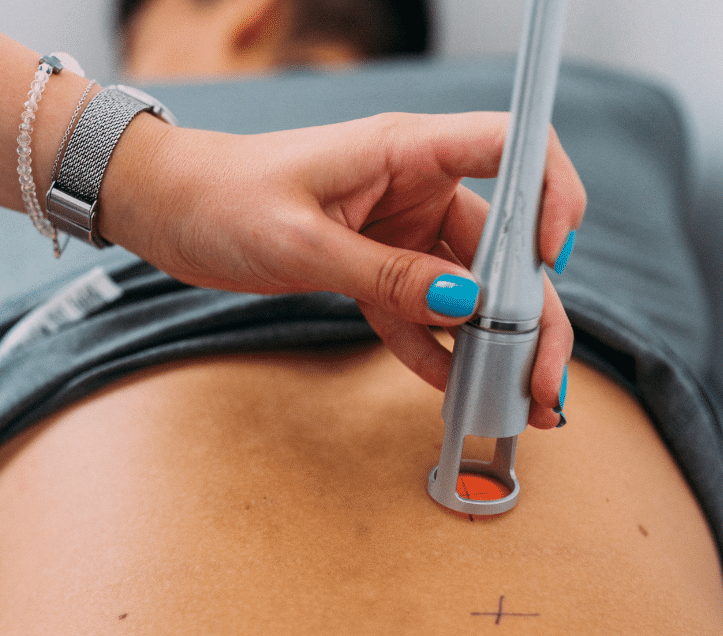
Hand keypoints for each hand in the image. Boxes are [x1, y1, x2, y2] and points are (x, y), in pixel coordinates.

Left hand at [101, 111, 585, 428]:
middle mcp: (414, 187)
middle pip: (504, 244)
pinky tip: (452, 391)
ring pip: (469, 288)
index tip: (555, 258)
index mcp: (405, 150)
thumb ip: (385, 275)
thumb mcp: (302, 241)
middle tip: (545, 379)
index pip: (512, 148)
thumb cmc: (221, 196)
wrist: (167, 210)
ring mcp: (397, 230)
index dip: (551, 195)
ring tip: (515, 400)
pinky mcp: (372, 268)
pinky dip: (436, 352)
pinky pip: (419, 314)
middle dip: (534, 314)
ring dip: (493, 345)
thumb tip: (464, 304)